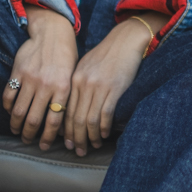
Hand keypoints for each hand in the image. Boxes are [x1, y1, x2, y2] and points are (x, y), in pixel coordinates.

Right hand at [4, 8, 78, 149]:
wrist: (52, 32)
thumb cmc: (66, 56)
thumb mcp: (72, 77)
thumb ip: (67, 98)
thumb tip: (64, 125)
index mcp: (63, 88)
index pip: (54, 120)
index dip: (47, 137)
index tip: (43, 146)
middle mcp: (46, 85)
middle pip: (34, 119)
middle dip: (30, 135)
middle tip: (27, 141)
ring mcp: (30, 79)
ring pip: (19, 110)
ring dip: (16, 125)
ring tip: (16, 131)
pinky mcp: (18, 72)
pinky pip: (9, 95)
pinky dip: (8, 108)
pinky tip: (10, 112)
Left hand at [65, 17, 154, 153]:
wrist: (125, 40)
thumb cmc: (107, 55)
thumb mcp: (86, 67)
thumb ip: (78, 84)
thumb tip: (75, 106)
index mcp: (74, 80)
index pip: (65, 110)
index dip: (65, 129)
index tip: (67, 142)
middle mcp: (83, 84)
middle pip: (75, 118)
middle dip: (75, 138)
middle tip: (78, 151)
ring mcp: (98, 87)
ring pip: (89, 119)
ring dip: (90, 136)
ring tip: (92, 146)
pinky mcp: (114, 88)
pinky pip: (105, 113)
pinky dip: (103, 127)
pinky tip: (104, 135)